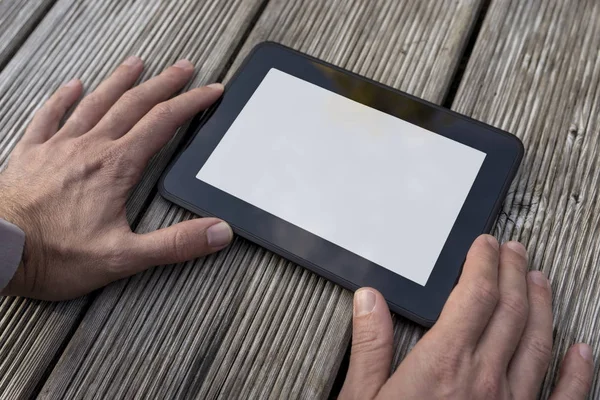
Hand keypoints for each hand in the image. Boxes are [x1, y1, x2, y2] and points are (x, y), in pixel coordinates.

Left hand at [0, 57, 232, 300]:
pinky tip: (73, 86)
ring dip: (121, 81)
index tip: (211, 91)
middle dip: (165, 84)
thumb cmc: (54, 255)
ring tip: (137, 64)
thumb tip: (219, 231)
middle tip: (185, 68)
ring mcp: (59, 146)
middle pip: (135, 104)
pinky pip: (50, 116)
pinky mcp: (32, 153)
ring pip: (97, 103)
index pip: (164, 123)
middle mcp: (91, 147)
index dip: (192, 103)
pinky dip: (64, 98)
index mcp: (116, 167)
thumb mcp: (125, 257)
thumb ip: (176, 243)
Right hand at [340, 235, 593, 398]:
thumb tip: (369, 300)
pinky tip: (581, 350)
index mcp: (443, 367)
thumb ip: (370, 346)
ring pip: (539, 343)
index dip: (483, 263)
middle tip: (513, 249)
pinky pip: (564, 398)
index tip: (483, 245)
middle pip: (510, 311)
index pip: (475, 297)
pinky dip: (577, 371)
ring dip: (541, 305)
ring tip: (540, 278)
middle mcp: (484, 381)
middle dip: (512, 272)